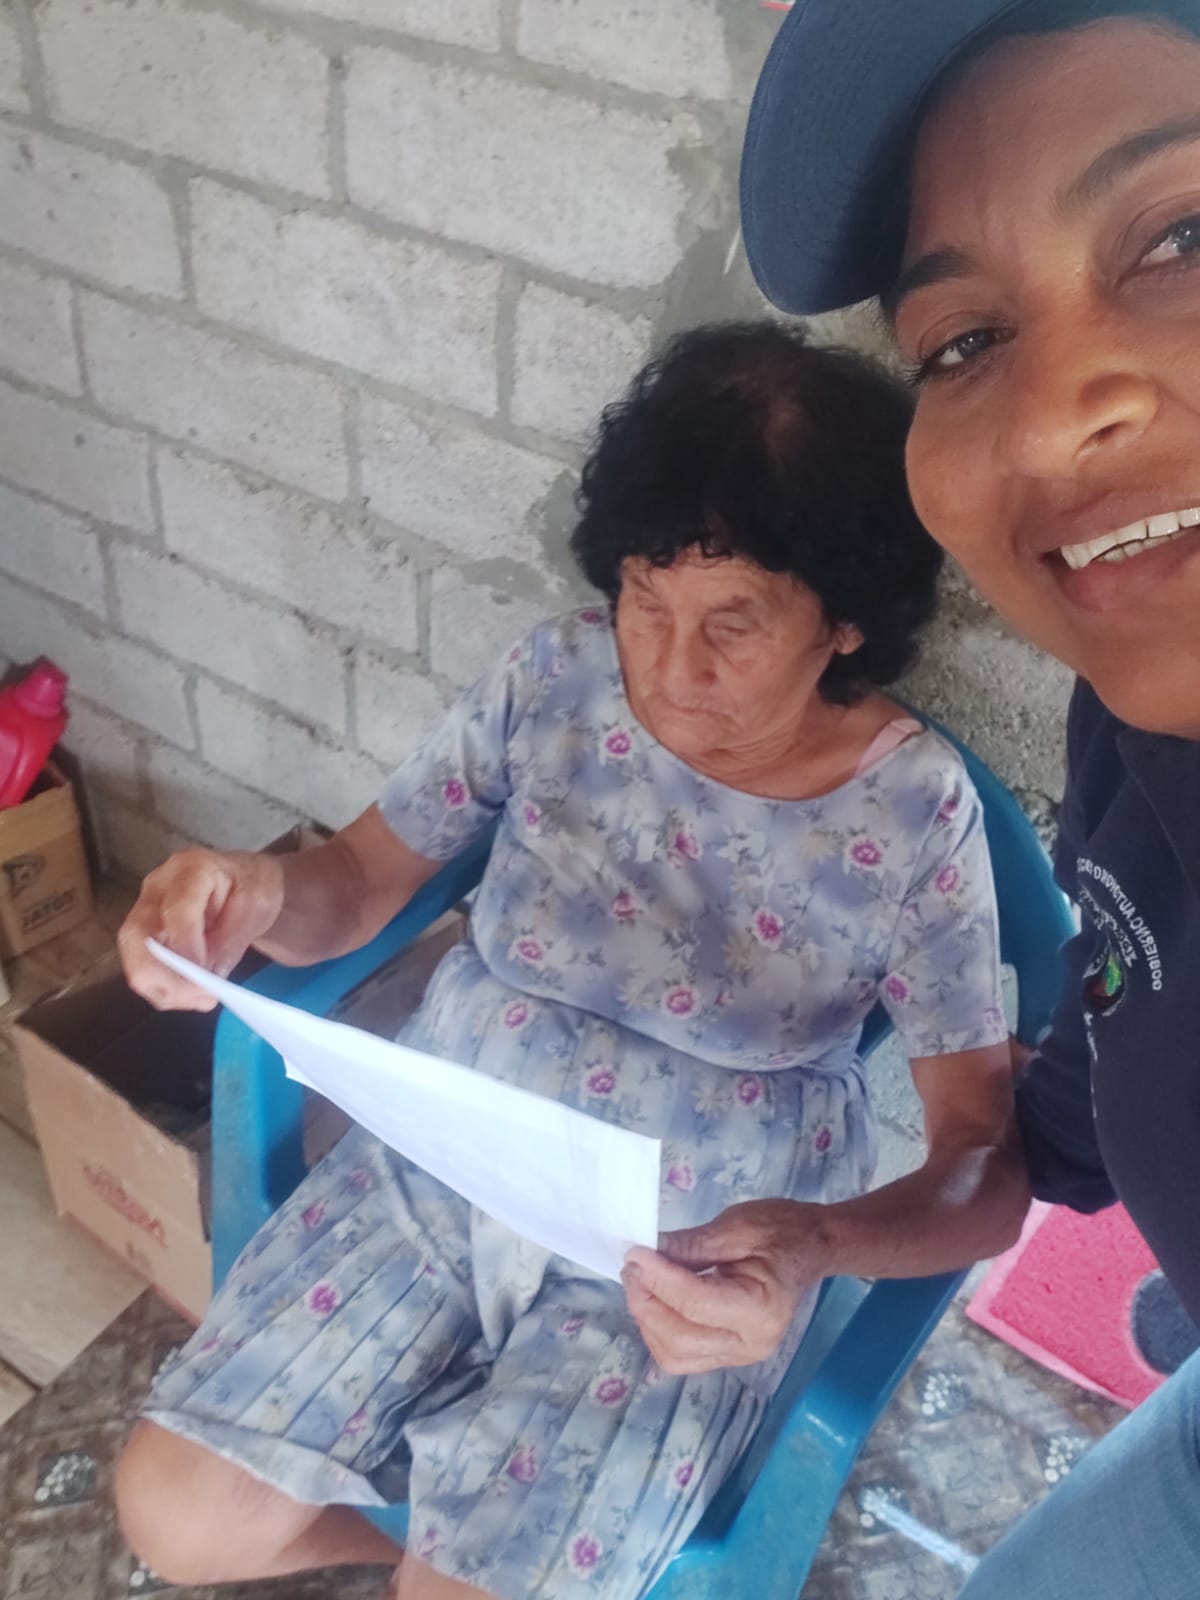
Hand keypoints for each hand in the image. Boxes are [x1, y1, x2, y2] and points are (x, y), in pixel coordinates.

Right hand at [117, 848, 285, 1011]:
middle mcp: (158, 885)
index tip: (203, 978)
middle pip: (137, 935)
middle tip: (201, 998)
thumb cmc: (253, 885)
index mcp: (192, 868)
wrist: (246, 879)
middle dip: (163, 976)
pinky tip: (192, 995)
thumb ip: (231, 940)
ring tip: (202, 1000)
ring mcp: (145, 906)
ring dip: (163, 987)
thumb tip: (208, 976)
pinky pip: (142, 963)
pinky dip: (164, 986)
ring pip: (134, 954)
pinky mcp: (144, 929)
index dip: (185, 946)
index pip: (177, 909)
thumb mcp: (258, 906)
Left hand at [621, 1199, 830, 1374]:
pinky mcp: (727, 1355)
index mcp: (762, 1310)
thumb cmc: (782, 1230)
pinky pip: (681, 1354)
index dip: (657, 1278)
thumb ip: (689, 1245)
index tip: (634, 1252)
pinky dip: (658, 1330)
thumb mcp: (736, 1226)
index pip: (695, 1303)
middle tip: (631, 1265)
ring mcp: (739, 1356)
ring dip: (647, 1319)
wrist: (811, 1247)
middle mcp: (751, 1344)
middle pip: (679, 1338)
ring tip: (640, 1280)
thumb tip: (644, 1252)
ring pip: (674, 1355)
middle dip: (646, 1302)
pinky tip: (654, 1298)